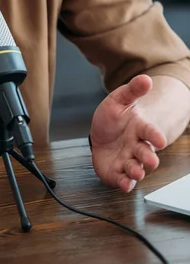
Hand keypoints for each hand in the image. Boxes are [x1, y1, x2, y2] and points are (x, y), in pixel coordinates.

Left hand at [90, 75, 166, 192]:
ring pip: (136, 168)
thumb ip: (132, 90)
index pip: (150, 132)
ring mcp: (128, 160)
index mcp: (139, 128)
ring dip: (137, 172)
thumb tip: (145, 78)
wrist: (103, 133)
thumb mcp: (119, 100)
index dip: (155, 135)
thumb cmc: (114, 117)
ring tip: (136, 173)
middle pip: (146, 153)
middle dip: (149, 157)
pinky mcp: (117, 172)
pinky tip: (124, 185)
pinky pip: (122, 180)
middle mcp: (137, 146)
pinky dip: (124, 183)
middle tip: (151, 160)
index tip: (159, 139)